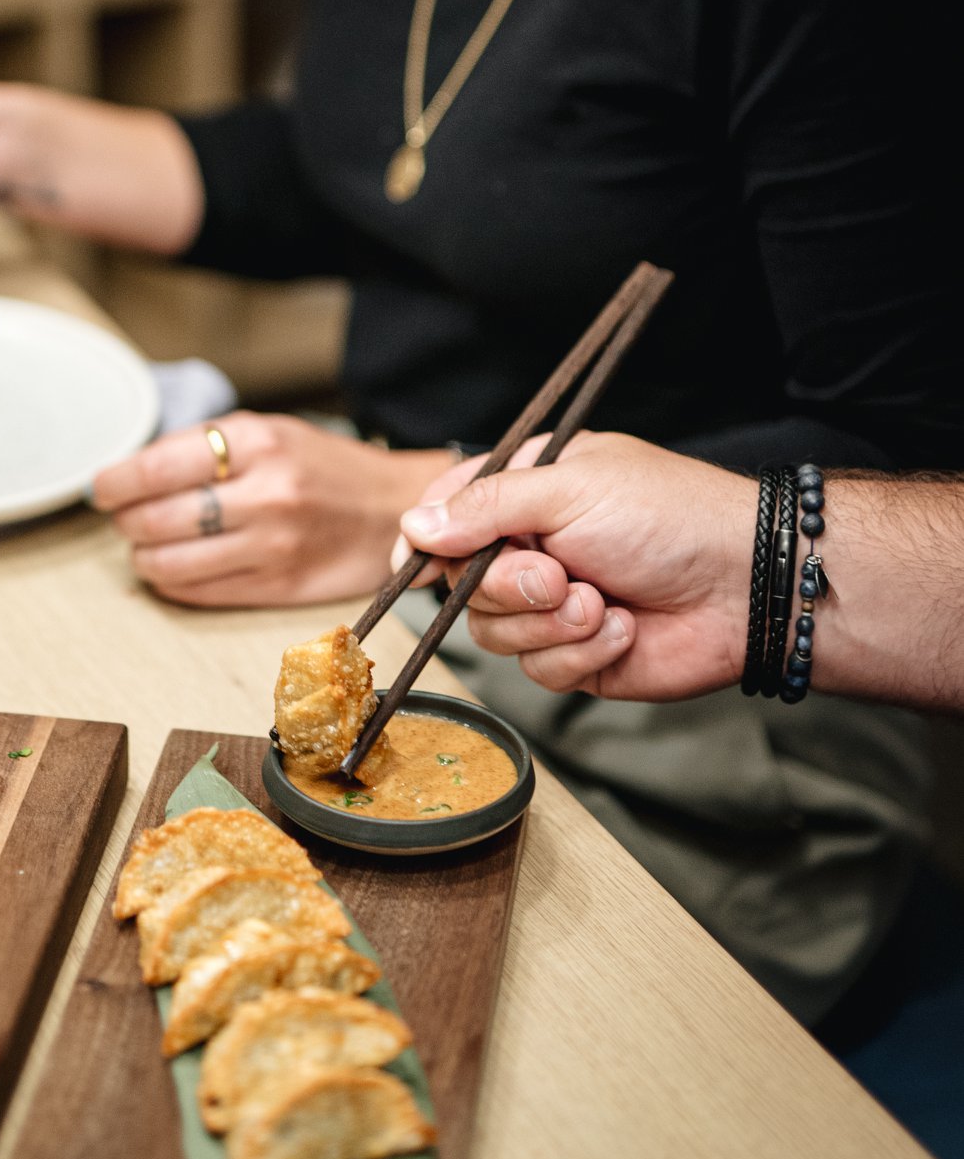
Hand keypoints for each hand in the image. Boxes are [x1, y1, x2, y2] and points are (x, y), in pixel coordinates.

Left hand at [92, 414, 459, 608]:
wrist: (396, 509)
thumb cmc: (325, 467)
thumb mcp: (270, 432)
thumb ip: (207, 446)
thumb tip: (133, 470)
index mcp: (258, 444)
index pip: (155, 468)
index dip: (114, 482)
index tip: (102, 488)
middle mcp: (265, 495)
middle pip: (154, 520)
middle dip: (125, 521)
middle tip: (125, 516)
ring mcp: (272, 546)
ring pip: (168, 563)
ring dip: (142, 556)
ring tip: (146, 545)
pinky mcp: (277, 587)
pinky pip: (197, 592)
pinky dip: (170, 582)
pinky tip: (172, 568)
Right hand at [396, 432, 752, 698]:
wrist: (745, 587)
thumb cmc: (669, 517)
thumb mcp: (569, 489)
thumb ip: (485, 507)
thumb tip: (412, 527)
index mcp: (528, 490)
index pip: (448, 513)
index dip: (426, 541)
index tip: (416, 563)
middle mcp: (533, 546)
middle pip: (460, 583)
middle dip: (509, 587)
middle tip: (557, 576)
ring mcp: (552, 605)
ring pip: (493, 632)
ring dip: (550, 624)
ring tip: (601, 603)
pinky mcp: (576, 655)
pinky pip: (539, 669)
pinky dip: (581, 652)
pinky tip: (623, 628)